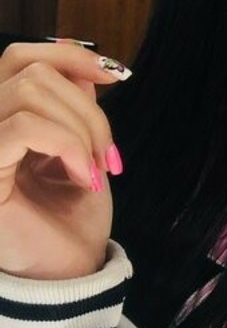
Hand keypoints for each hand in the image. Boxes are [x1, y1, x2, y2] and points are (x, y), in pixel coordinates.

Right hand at [0, 40, 130, 279]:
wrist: (68, 273)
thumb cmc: (71, 220)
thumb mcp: (82, 151)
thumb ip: (75, 108)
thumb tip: (87, 66)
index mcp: (4, 118)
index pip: (18, 58)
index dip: (67, 54)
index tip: (115, 75)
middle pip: (31, 72)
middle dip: (87, 109)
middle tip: (108, 156)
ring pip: (29, 92)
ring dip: (81, 129)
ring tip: (95, 171)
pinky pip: (22, 127)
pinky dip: (65, 144)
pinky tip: (82, 176)